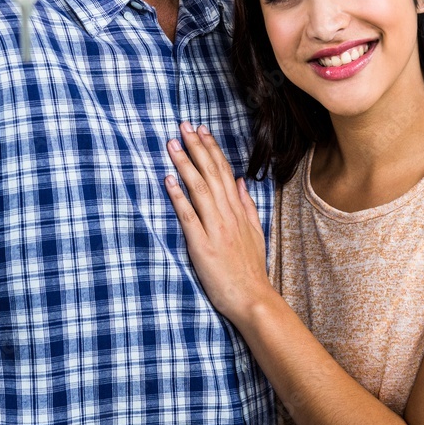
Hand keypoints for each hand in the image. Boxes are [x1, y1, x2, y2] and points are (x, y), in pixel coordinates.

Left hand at [164, 122, 271, 324]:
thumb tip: (240, 181)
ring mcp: (215, 229)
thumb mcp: (255, 232)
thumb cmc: (251, 269)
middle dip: (196, 147)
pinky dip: (178, 197)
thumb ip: (246, 205)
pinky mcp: (202, 246)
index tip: (201, 129)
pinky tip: (169, 180)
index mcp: (238, 211)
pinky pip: (189, 217)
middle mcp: (227, 215)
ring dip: (185, 164)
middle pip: (211, 174)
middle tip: (183, 126)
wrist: (253, 298)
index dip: (211, 149)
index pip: (224, 172)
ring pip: (199, 189)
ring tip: (172, 145)